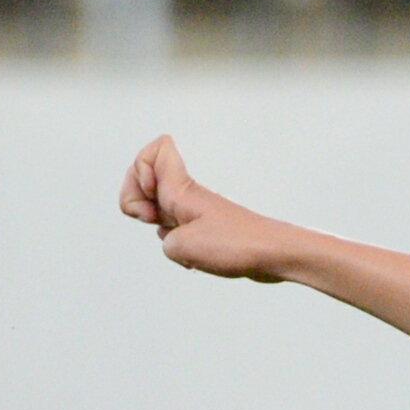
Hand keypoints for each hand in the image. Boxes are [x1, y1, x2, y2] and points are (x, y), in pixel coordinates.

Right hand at [120, 136, 283, 282]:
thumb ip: (163, 240)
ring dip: (161, 231)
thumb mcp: (181, 246)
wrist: (272, 255)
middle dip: (137, 204)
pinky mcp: (205, 229)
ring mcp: (194, 212)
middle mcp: (186, 195)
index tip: (150, 197)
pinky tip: (195, 258)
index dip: (138, 172)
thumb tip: (170, 241)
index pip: (153, 151)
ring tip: (183, 244)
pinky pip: (177, 232)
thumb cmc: (235, 244)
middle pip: (144, 181)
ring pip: (159, 210)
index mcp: (180, 189)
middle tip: (153, 219)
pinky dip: (179, 246)